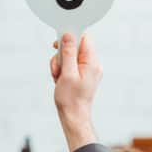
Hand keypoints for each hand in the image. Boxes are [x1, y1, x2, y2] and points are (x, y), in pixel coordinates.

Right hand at [49, 33, 100, 150]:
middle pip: (75, 47)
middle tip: (58, 69)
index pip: (84, 38)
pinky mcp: (82, 75)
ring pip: (70, 57)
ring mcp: (88, 70)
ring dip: (60, 65)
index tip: (58, 45)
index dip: (70, 38)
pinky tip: (60, 79)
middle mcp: (93, 64)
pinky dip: (63, 70)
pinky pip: (71, 65)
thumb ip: (69, 53)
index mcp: (92, 62)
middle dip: (62, 56)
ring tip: (58, 77)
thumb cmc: (71, 99)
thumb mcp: (67, 73)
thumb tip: (68, 35)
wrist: (73, 115)